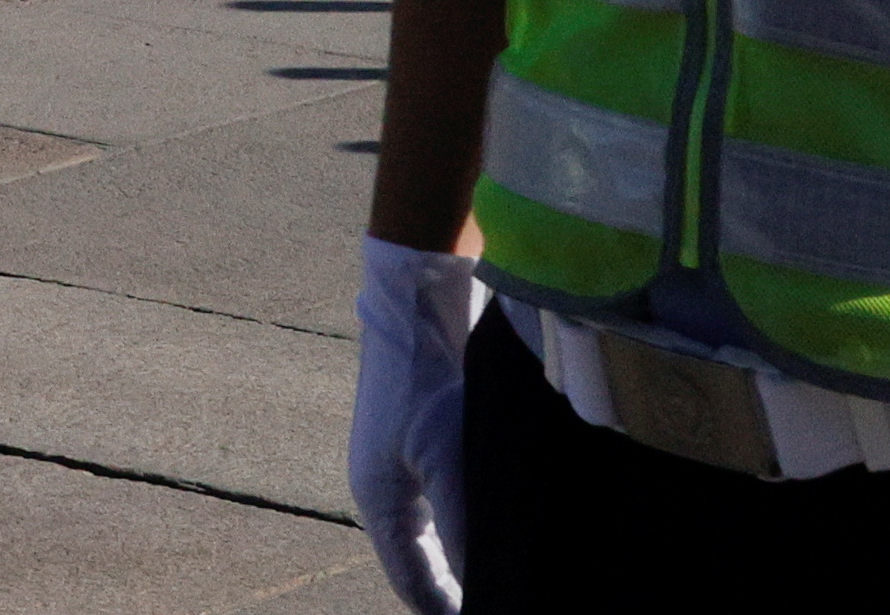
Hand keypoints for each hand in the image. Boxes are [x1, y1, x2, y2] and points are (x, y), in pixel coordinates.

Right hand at [350, 237, 477, 611]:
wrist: (419, 304)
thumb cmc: (425, 380)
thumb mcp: (447, 459)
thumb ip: (463, 525)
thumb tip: (485, 580)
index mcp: (379, 501)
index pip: (411, 582)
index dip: (443, 610)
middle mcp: (388, 490)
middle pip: (422, 562)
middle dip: (457, 589)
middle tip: (502, 600)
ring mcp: (406, 465)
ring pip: (437, 534)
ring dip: (466, 557)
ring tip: (510, 575)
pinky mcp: (428, 442)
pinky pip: (449, 502)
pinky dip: (472, 523)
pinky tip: (502, 526)